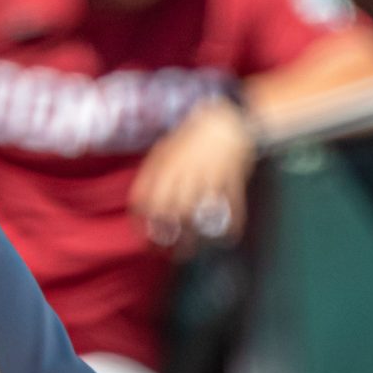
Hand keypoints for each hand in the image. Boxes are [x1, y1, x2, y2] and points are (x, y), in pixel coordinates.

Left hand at [130, 98, 256, 254]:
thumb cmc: (192, 135)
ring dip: (194, 238)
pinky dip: (230, 227)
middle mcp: (184, 172)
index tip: (143, 236)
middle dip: (168, 237)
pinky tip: (227, 237)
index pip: (145, 197)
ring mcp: (209, 176)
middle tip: (166, 252)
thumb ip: (154, 172)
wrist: (225, 120)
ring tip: (191, 250)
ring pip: (198, 214)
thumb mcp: (165, 148)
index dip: (141, 221)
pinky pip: (231, 208)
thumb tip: (143, 200)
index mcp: (164, 164)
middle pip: (171, 211)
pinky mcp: (231, 180)